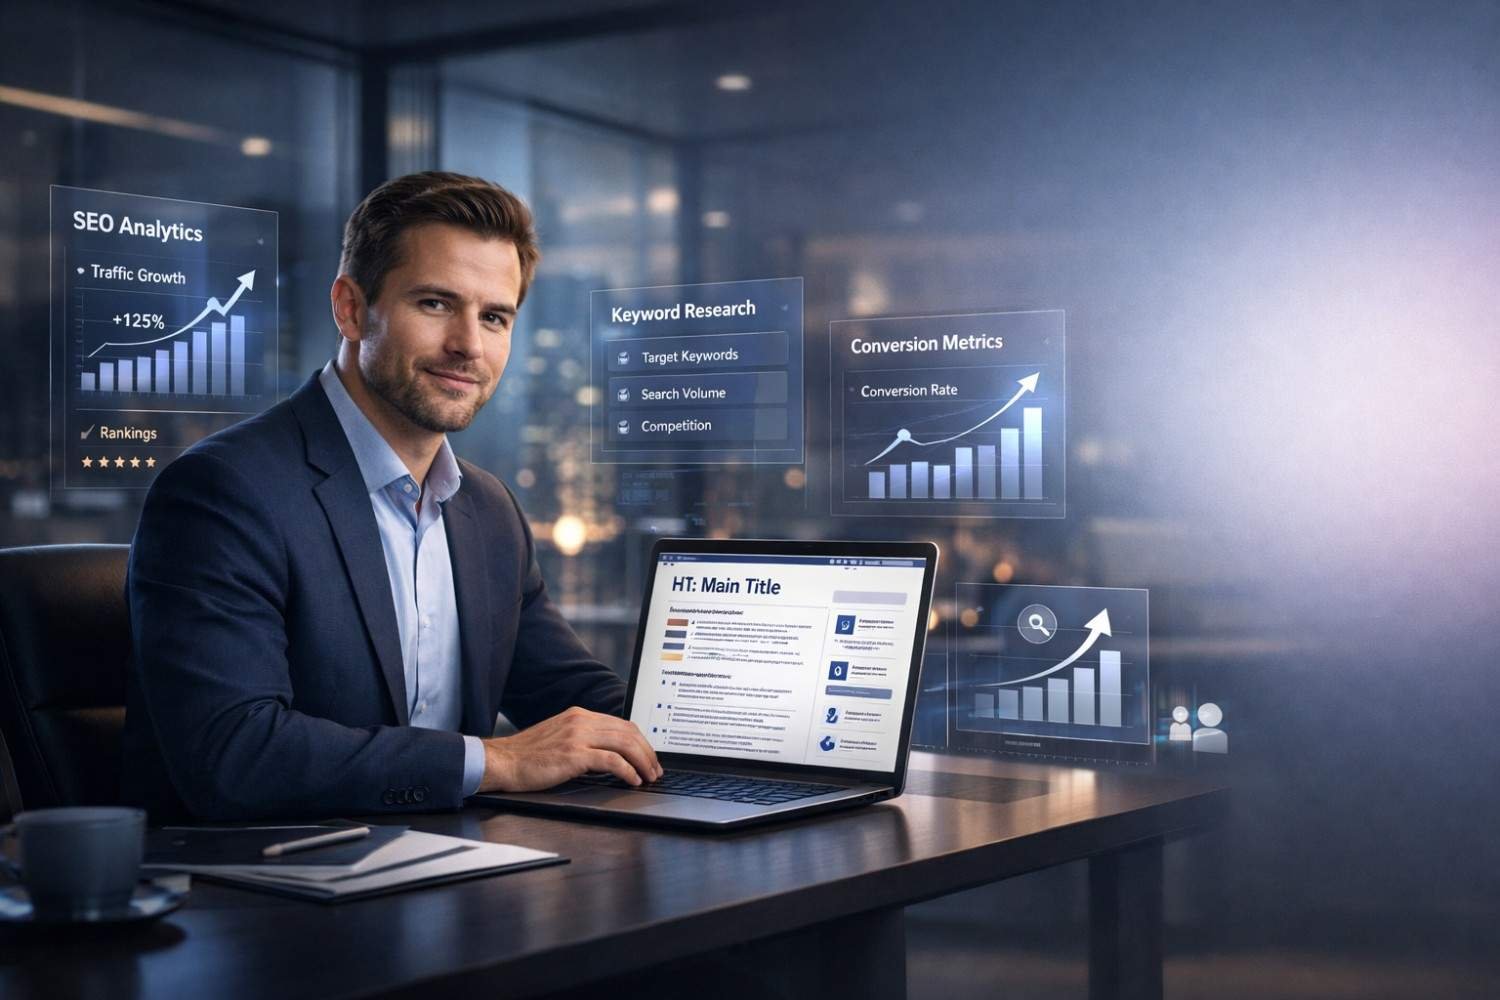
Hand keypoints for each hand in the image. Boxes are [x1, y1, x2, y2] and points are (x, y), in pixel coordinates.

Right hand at [478, 706, 661, 792]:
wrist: (503, 762)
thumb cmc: (527, 756)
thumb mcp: (559, 737)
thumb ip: (583, 739)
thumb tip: (609, 753)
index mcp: (579, 715)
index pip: (621, 724)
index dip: (640, 741)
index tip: (648, 757)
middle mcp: (581, 721)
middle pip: (628, 732)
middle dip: (647, 752)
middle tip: (656, 770)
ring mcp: (577, 736)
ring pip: (624, 743)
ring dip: (642, 762)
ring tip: (649, 777)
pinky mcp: (574, 755)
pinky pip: (611, 760)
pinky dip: (627, 771)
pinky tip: (633, 781)